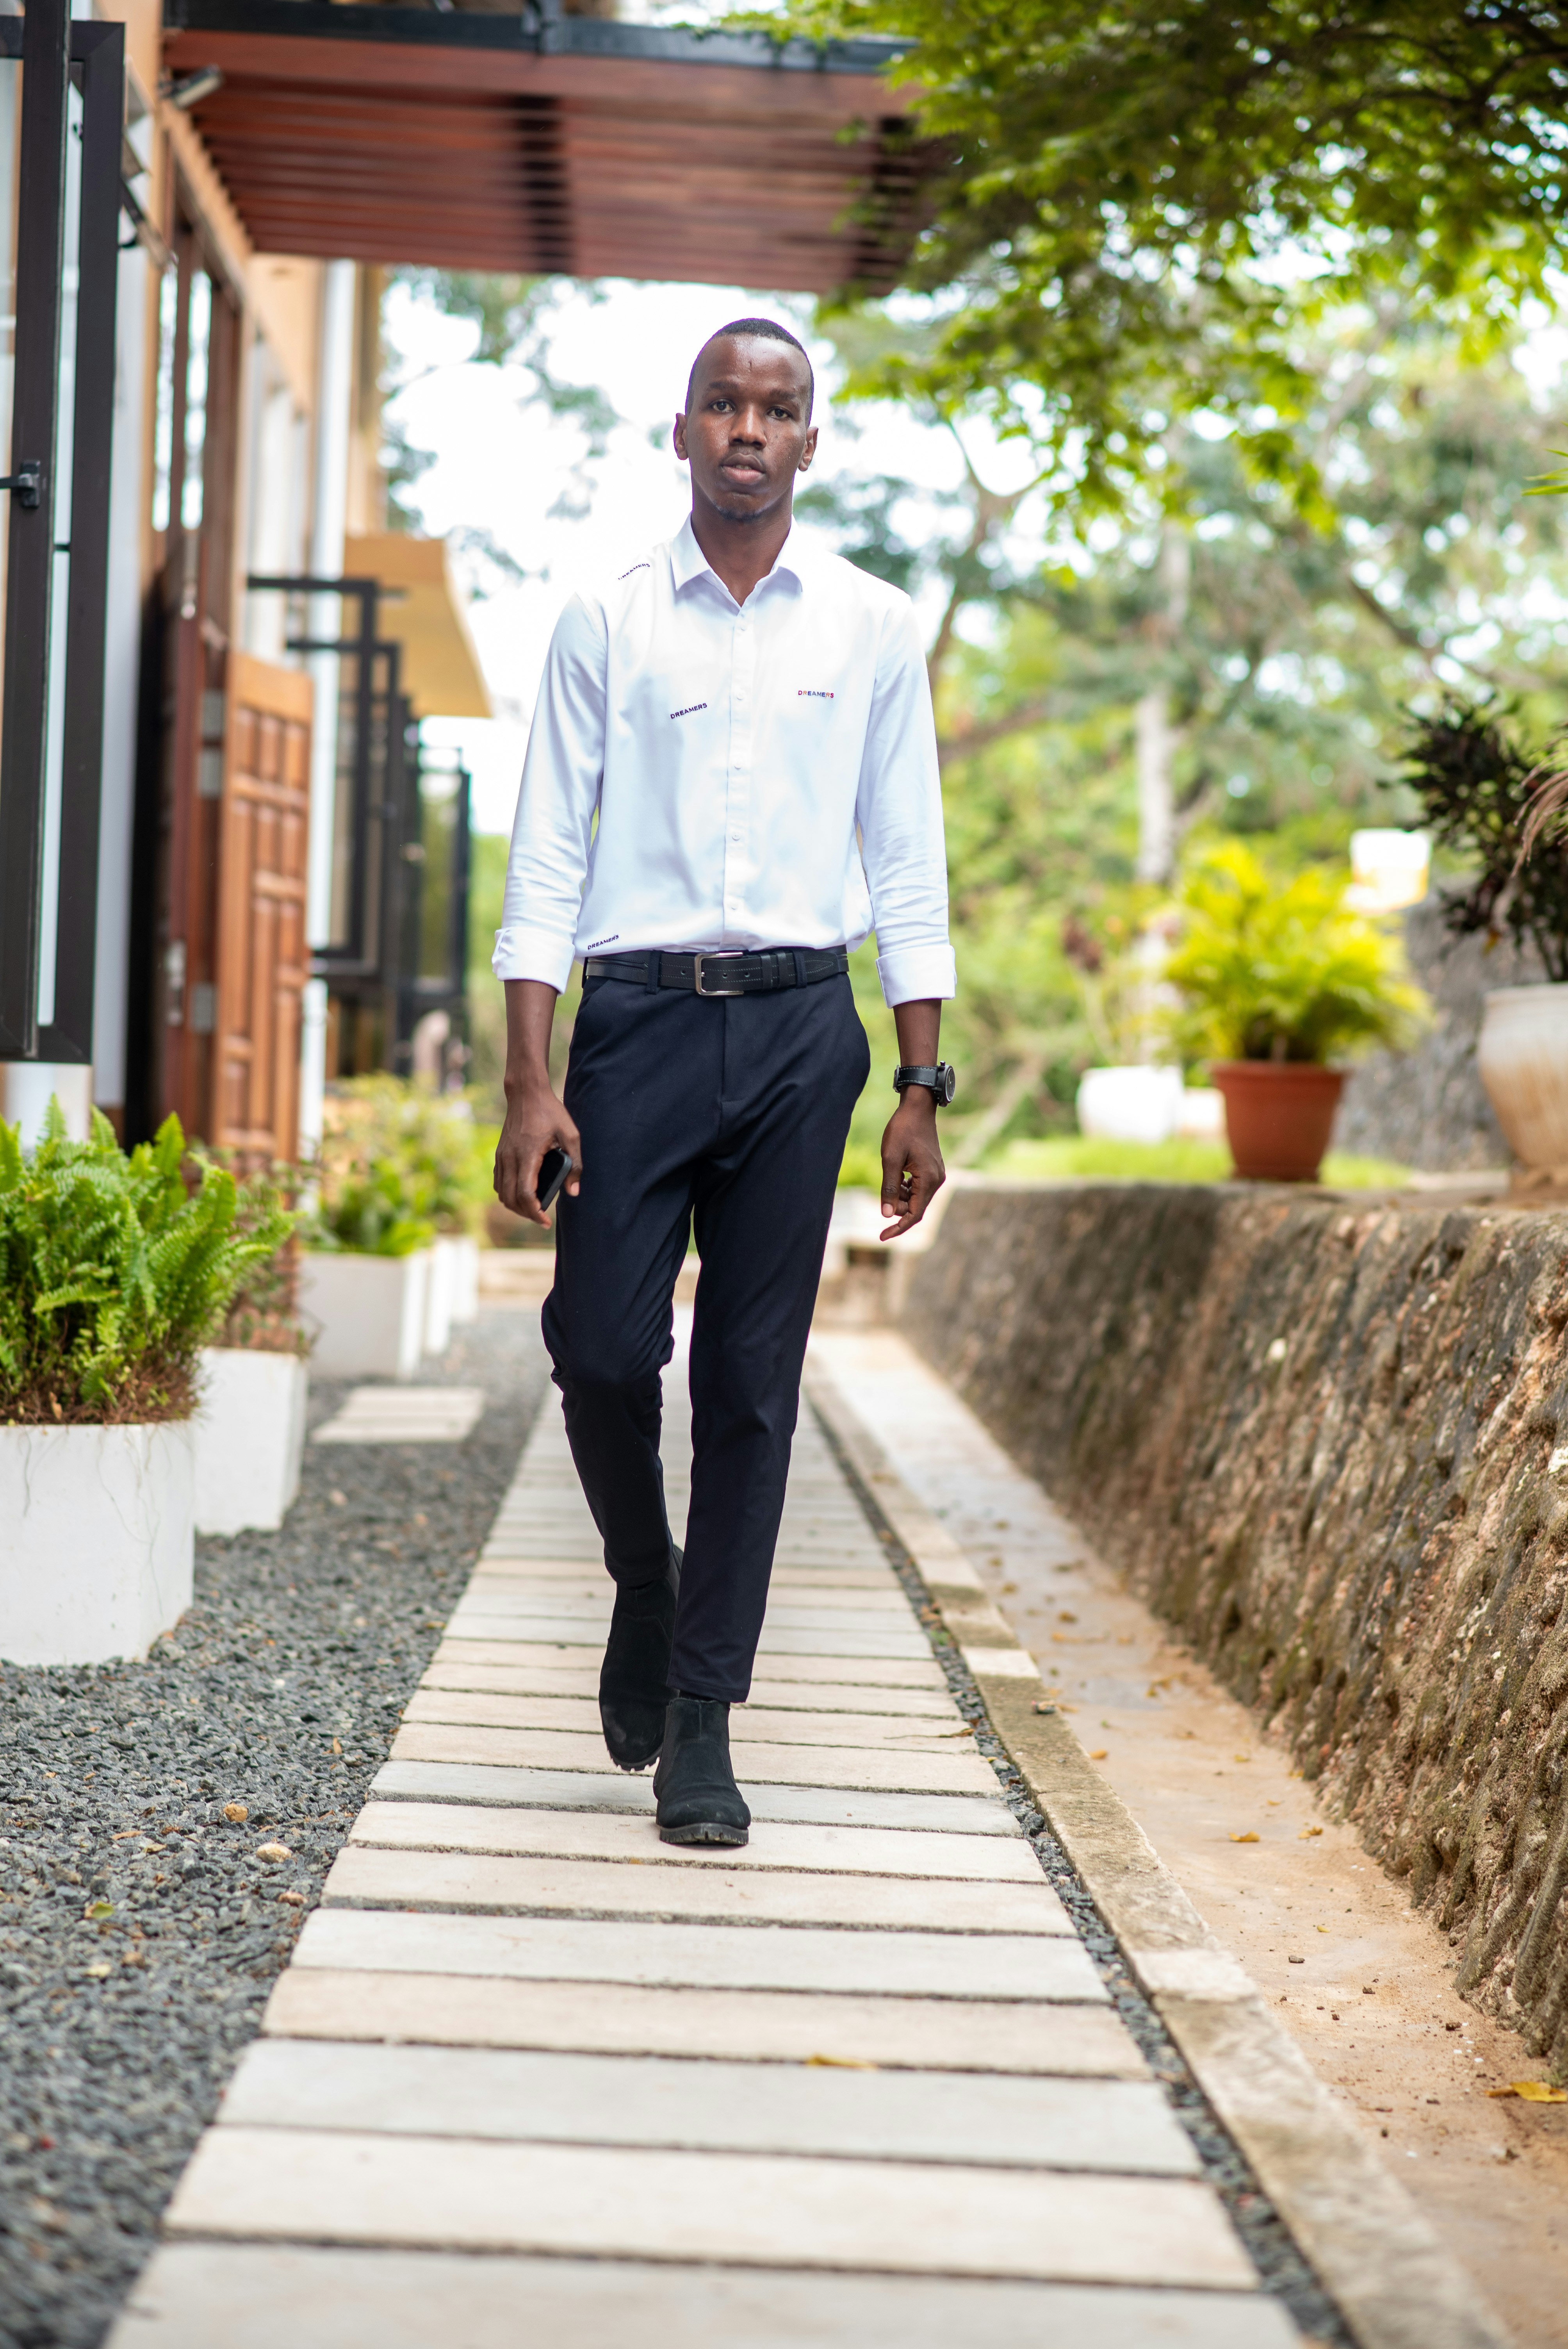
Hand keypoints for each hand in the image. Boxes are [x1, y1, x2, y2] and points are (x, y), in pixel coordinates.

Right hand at [494, 1077, 581, 1227]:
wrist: (526, 1093)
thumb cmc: (551, 1112)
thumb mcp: (571, 1134)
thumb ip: (575, 1164)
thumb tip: (573, 1192)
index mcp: (528, 1154)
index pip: (525, 1193)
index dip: (534, 1212)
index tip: (545, 1221)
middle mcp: (510, 1157)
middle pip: (510, 1198)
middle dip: (525, 1213)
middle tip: (541, 1218)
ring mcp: (502, 1156)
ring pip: (501, 1192)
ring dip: (515, 1205)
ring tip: (532, 1209)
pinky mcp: (499, 1153)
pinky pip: (498, 1181)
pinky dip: (507, 1193)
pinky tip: (521, 1193)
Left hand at [879, 1089, 943, 1240]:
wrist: (917, 1108)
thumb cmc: (902, 1130)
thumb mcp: (890, 1159)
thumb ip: (889, 1188)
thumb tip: (887, 1215)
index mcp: (928, 1180)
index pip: (914, 1215)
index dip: (898, 1228)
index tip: (880, 1237)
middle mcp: (937, 1180)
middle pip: (916, 1208)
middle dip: (898, 1207)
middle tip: (883, 1192)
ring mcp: (937, 1175)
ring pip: (916, 1199)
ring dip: (901, 1197)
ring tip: (890, 1176)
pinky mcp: (933, 1170)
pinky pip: (919, 1188)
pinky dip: (905, 1188)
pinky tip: (897, 1175)